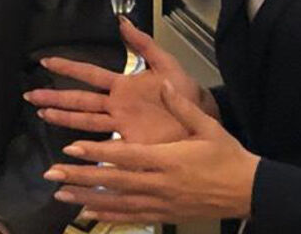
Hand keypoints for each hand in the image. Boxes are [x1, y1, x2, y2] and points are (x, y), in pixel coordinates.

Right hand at [25, 17, 210, 143]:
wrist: (203, 118)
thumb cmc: (185, 92)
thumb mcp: (165, 63)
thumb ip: (143, 43)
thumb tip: (122, 20)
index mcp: (123, 84)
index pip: (89, 74)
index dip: (68, 67)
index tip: (45, 61)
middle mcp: (115, 105)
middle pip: (79, 99)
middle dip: (54, 96)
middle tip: (30, 95)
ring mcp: (120, 124)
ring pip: (84, 120)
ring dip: (62, 117)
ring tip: (41, 113)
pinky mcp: (129, 142)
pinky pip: (103, 143)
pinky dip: (86, 146)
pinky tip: (69, 148)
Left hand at [44, 81, 259, 224]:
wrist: (249, 190)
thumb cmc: (227, 156)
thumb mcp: (207, 126)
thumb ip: (182, 106)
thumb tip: (163, 83)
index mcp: (167, 159)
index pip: (124, 156)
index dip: (96, 153)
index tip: (70, 149)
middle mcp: (159, 184)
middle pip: (112, 181)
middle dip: (80, 177)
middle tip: (52, 173)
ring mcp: (161, 202)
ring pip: (116, 202)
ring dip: (87, 199)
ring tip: (61, 194)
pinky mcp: (165, 214)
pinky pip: (132, 217)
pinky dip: (109, 216)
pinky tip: (90, 214)